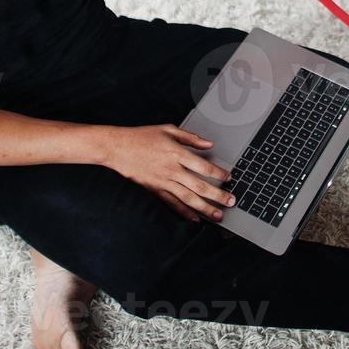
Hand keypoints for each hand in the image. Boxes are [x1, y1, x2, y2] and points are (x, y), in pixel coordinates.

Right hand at [101, 124, 235, 222]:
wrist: (117, 148)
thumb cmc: (142, 136)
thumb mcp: (168, 130)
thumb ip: (191, 138)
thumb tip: (209, 145)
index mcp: (176, 153)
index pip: (204, 166)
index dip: (219, 174)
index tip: (229, 178)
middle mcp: (171, 169)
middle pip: (199, 186)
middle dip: (218, 195)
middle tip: (231, 201)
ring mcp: (163, 181)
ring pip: (188, 198)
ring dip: (205, 208)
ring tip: (218, 215)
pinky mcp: (155, 189)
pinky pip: (172, 203)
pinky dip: (184, 212)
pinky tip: (195, 219)